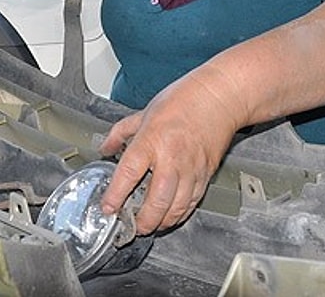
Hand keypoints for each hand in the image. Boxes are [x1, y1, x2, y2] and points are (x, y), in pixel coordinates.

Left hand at [98, 68, 240, 234]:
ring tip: (150, 226)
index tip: (108, 208)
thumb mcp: (144, 112)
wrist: (218, 97)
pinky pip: (193, 202)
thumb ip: (121, 132)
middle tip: (131, 226)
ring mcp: (191, 168)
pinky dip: (180, 214)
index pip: (129, 173)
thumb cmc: (182, 101)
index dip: (116, 194)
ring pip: (176, 207)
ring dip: (161, 222)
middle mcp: (172, 157)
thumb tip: (106, 148)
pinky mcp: (206, 174)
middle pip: (156, 200)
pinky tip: (171, 216)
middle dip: (142, 220)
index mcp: (152, 140)